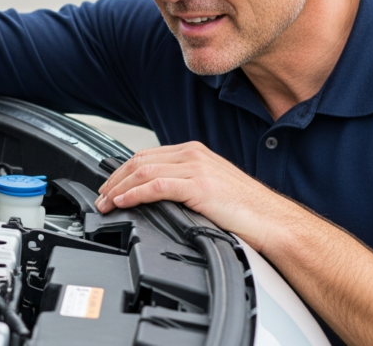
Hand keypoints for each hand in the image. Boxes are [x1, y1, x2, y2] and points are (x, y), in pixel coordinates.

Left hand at [94, 141, 287, 251]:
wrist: (272, 220)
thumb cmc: (244, 209)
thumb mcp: (206, 187)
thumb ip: (182, 183)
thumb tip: (152, 194)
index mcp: (193, 152)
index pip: (145, 155)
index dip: (121, 171)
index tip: (108, 187)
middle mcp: (193, 155)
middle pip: (139, 161)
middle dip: (113, 180)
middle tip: (100, 198)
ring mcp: (196, 168)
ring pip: (143, 172)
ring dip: (118, 188)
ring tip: (106, 203)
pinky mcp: (199, 186)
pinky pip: (156, 186)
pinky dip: (134, 194)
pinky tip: (123, 202)